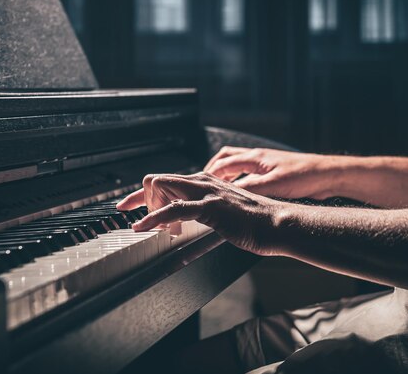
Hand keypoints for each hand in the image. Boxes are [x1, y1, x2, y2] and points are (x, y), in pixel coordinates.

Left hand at [116, 172, 285, 254]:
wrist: (278, 225)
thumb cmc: (255, 223)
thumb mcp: (223, 213)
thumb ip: (204, 213)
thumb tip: (185, 225)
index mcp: (205, 182)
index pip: (167, 181)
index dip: (143, 194)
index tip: (129, 206)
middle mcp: (203, 181)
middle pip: (157, 179)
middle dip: (138, 198)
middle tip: (135, 219)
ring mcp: (207, 192)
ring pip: (162, 187)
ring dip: (147, 208)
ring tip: (146, 228)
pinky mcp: (211, 207)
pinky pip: (173, 209)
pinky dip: (153, 218)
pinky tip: (143, 227)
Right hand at [204, 146, 339, 199]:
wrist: (328, 175)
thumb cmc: (305, 176)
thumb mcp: (274, 185)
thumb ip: (250, 189)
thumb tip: (228, 195)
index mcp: (255, 157)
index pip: (223, 163)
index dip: (208, 174)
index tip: (198, 185)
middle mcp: (257, 158)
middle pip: (226, 158)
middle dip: (212, 170)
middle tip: (203, 184)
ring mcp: (265, 164)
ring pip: (237, 165)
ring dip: (225, 175)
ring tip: (217, 189)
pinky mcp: (272, 173)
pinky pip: (248, 174)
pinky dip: (239, 181)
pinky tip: (240, 194)